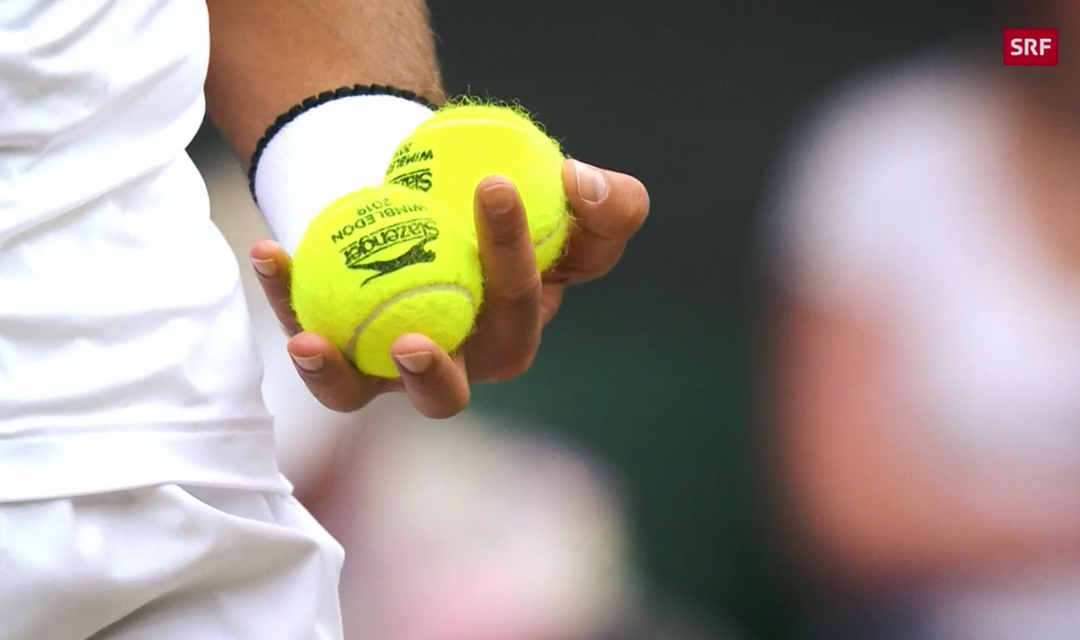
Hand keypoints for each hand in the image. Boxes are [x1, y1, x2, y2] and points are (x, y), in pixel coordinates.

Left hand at [250, 159, 647, 417]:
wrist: (436, 202)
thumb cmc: (502, 208)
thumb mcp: (569, 199)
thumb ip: (607, 204)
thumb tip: (580, 186)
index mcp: (511, 339)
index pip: (518, 306)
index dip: (512, 254)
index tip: (493, 184)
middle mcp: (452, 366)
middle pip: (447, 392)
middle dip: (432, 375)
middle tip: (413, 342)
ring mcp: (384, 364)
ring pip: (359, 392)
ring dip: (335, 377)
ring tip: (310, 344)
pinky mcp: (335, 343)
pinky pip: (306, 329)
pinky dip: (283, 298)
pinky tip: (269, 253)